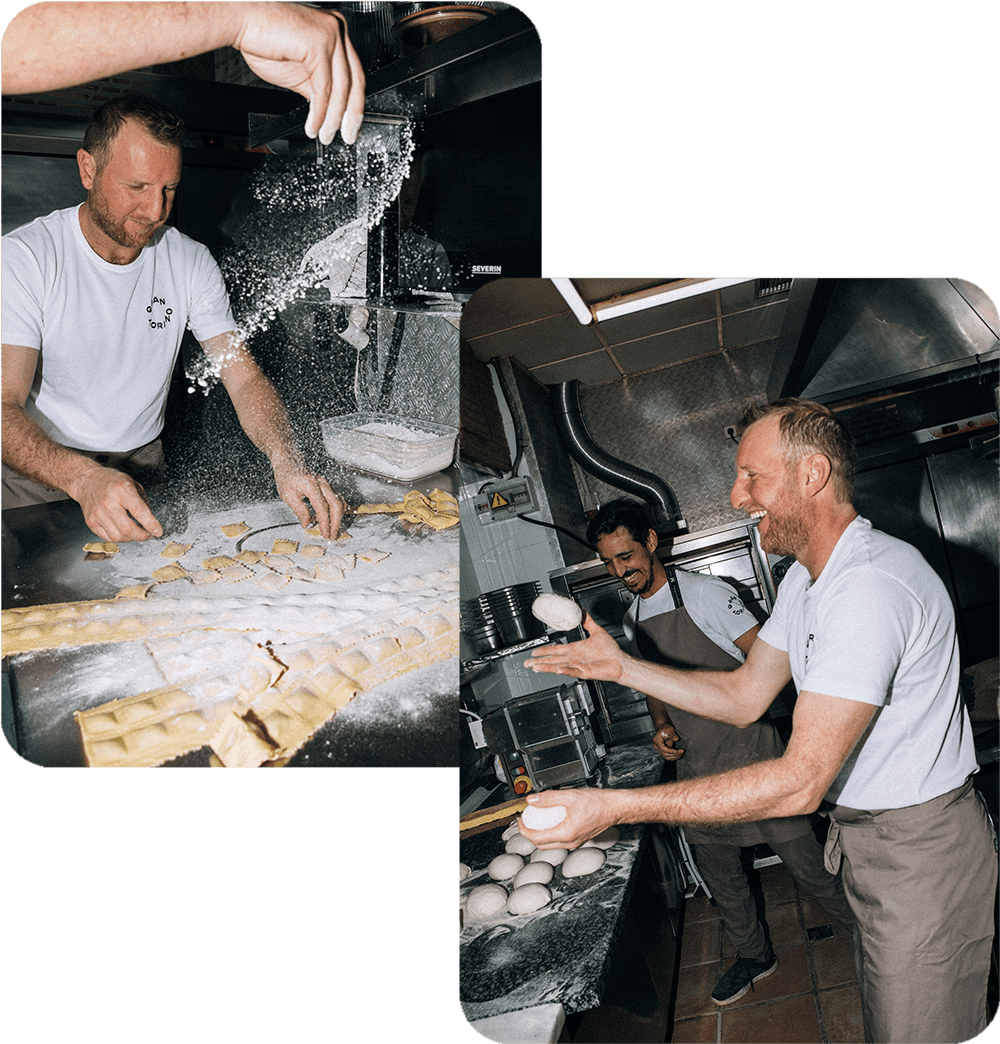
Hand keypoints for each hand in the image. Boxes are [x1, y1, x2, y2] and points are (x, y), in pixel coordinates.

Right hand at [73, 465, 162, 542]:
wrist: (87, 480)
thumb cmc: (112, 481)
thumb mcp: (133, 484)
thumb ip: (143, 502)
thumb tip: (150, 521)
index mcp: (122, 490)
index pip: (139, 512)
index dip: (151, 525)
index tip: (158, 531)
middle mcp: (108, 502)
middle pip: (128, 529)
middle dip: (143, 536)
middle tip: (149, 534)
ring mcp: (97, 514)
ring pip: (118, 537)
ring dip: (131, 539)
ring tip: (136, 533)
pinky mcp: (91, 522)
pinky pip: (108, 538)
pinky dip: (120, 538)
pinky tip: (124, 532)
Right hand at [234, 3, 365, 144]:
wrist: (239, 21)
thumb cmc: (263, 39)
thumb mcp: (299, 72)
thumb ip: (318, 88)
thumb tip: (330, 111)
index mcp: (335, 33)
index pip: (354, 75)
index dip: (355, 105)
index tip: (351, 125)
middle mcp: (336, 29)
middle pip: (355, 82)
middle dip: (351, 116)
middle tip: (347, 137)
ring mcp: (330, 34)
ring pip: (340, 88)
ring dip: (332, 118)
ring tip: (324, 135)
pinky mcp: (318, 44)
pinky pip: (323, 88)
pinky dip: (319, 112)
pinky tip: (313, 125)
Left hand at [272, 462, 343, 538]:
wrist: (289, 460)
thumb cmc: (286, 475)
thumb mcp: (286, 494)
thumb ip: (299, 509)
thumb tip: (306, 524)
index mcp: (310, 484)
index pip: (322, 507)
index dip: (325, 522)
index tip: (325, 534)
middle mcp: (322, 483)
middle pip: (336, 505)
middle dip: (336, 523)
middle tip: (332, 536)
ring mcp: (327, 484)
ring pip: (340, 502)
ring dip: (338, 518)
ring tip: (333, 531)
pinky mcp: (328, 486)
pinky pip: (338, 500)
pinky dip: (338, 511)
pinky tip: (333, 520)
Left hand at [517, 788, 621, 851]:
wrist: (614, 807)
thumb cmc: (597, 803)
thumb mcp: (569, 795)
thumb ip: (548, 798)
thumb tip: (531, 800)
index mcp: (566, 834)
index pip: (536, 838)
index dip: (524, 829)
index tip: (520, 820)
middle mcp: (570, 842)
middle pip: (541, 844)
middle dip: (530, 833)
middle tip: (525, 820)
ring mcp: (575, 842)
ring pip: (550, 844)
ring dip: (540, 833)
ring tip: (536, 819)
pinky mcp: (578, 839)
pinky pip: (559, 839)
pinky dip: (550, 832)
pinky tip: (550, 819)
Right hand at [527, 613, 628, 681]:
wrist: (620, 662)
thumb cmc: (610, 651)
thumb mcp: (597, 631)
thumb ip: (588, 621)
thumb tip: (583, 611)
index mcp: (575, 649)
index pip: (556, 650)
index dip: (544, 650)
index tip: (535, 652)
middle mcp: (575, 658)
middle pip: (553, 660)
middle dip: (539, 661)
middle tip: (527, 663)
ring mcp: (578, 666)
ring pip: (558, 666)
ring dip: (547, 667)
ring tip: (536, 667)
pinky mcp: (585, 672)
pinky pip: (572, 671)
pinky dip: (564, 670)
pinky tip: (556, 669)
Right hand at [652, 724, 684, 760]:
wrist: (664, 729)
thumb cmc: (666, 728)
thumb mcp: (670, 729)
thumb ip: (673, 734)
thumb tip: (676, 739)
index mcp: (657, 740)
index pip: (662, 748)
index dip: (670, 751)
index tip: (676, 751)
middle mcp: (656, 746)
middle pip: (665, 754)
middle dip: (674, 754)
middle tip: (682, 751)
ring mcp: (659, 750)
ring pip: (667, 757)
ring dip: (675, 756)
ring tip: (682, 752)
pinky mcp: (663, 752)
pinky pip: (668, 757)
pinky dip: (674, 757)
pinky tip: (679, 754)